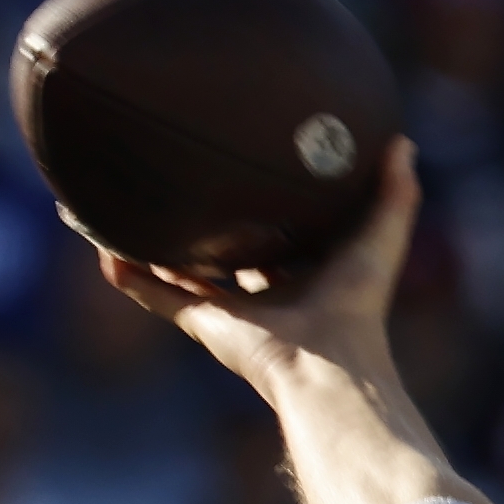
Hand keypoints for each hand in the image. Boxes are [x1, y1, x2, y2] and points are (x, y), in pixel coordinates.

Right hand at [97, 135, 421, 397]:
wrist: (328, 361)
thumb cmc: (358, 304)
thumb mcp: (381, 237)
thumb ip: (395, 193)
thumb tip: (403, 142)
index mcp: (304, 274)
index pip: (279, 236)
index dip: (263, 209)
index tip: (243, 173)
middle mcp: (264, 293)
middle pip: (226, 254)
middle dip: (205, 226)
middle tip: (177, 185)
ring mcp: (230, 311)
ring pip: (182, 274)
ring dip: (152, 248)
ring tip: (121, 210)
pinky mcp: (203, 324)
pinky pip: (155, 295)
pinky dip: (127, 275)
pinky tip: (101, 247)